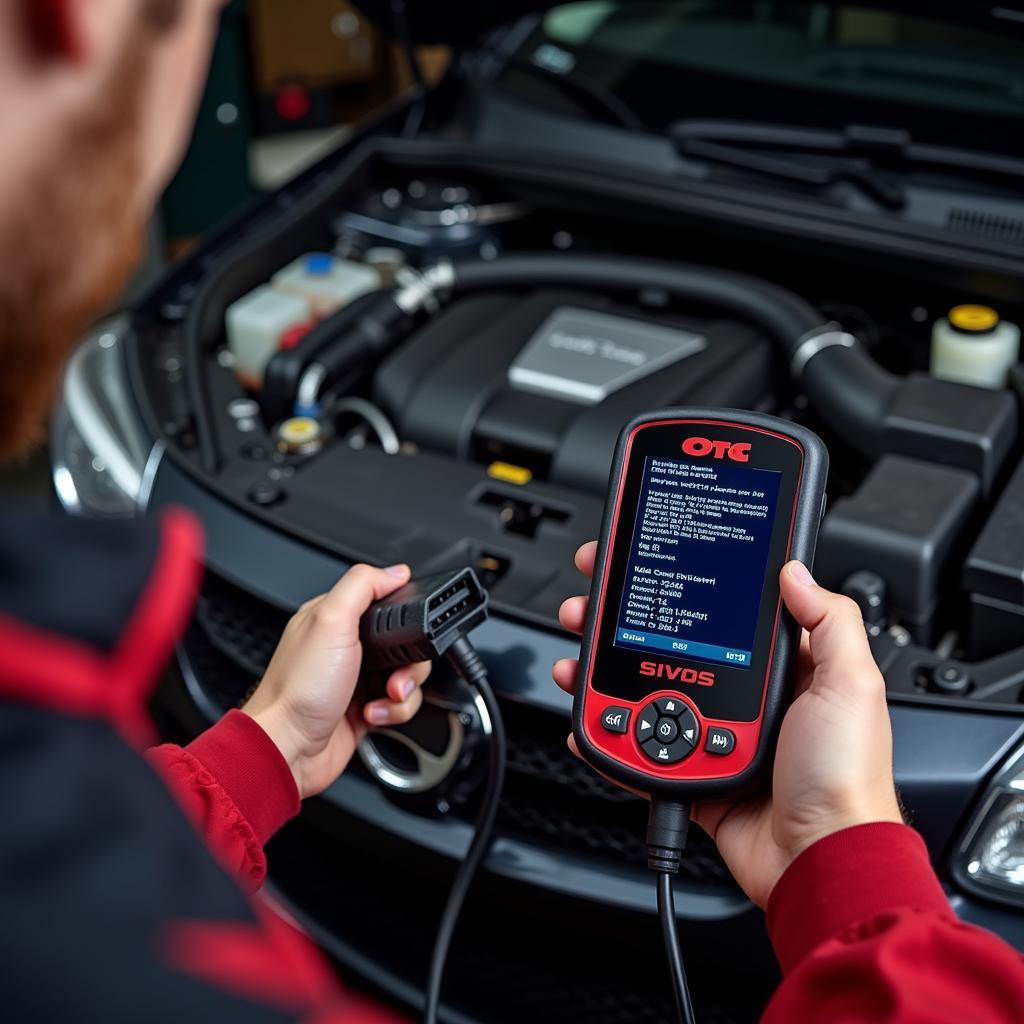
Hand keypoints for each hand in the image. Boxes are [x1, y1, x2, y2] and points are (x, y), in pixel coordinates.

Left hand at [242, 563, 431, 799]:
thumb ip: (363, 587)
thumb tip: (396, 571)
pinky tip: (372, 714)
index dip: (403, 618)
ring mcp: (356, 680)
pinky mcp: (365, 709)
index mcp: (335, 618)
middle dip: (409, 663)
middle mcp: (346, 648)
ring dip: (402, 692)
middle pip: (405, 643)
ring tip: (382, 698)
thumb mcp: (330, 622)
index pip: (385, 602)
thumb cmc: (297, 690)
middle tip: (393, 675)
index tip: (406, 633)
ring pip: (407, 676)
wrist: (287, 749)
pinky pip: (399, 705)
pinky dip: (393, 712)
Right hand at [554, 543, 902, 908]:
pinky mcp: (693, 773)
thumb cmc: (846, 777)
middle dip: (624, 627)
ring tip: (578, 663)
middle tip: (590, 609)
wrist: (821, 861)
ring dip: (606, 678)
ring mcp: (714, 734)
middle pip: (670, 650)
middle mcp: (744, 698)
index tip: (648, 566)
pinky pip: (643, 749)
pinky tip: (591, 720)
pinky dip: (613, 736)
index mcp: (782, 670)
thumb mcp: (851, 685)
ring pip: (649, 696)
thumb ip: (829, 623)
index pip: (723, 614)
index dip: (683, 589)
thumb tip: (796, 572)